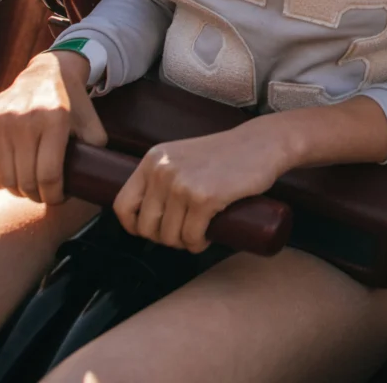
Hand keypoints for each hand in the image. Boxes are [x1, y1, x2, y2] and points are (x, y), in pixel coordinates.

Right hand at [0, 49, 107, 204]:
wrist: (47, 72)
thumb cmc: (72, 103)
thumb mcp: (91, 122)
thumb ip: (96, 149)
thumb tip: (98, 179)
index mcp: (54, 120)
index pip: (49, 175)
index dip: (54, 195)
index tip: (58, 198)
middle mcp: (24, 120)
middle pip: (26, 179)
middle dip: (36, 196)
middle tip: (43, 195)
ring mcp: (0, 120)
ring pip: (5, 176)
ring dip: (16, 191)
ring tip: (27, 190)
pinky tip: (5, 184)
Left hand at [114, 121, 286, 252]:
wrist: (264, 143)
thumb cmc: (226, 154)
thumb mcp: (183, 157)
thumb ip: (163, 176)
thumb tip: (147, 214)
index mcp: (152, 160)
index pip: (123, 205)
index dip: (134, 226)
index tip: (152, 230)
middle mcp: (162, 171)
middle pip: (146, 227)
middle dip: (164, 238)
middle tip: (184, 233)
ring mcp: (182, 184)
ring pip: (170, 236)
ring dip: (184, 243)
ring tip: (199, 233)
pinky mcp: (205, 198)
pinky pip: (192, 237)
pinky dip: (198, 243)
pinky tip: (208, 235)